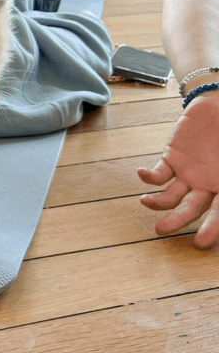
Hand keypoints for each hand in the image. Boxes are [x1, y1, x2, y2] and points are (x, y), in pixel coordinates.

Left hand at [138, 93, 218, 247]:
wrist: (218, 108)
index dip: (211, 229)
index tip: (201, 244)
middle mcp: (206, 186)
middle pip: (190, 209)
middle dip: (177, 221)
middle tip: (161, 232)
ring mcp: (187, 173)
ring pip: (170, 195)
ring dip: (157, 202)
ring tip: (145, 202)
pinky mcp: (171, 158)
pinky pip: (158, 172)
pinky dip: (148, 176)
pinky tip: (141, 174)